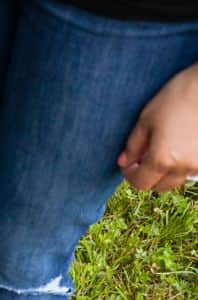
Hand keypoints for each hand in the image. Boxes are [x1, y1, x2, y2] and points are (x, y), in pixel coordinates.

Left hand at [118, 63, 197, 192]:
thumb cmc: (176, 98)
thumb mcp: (146, 120)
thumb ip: (133, 146)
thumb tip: (124, 162)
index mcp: (163, 160)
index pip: (141, 183)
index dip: (130, 175)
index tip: (128, 164)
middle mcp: (183, 167)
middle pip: (159, 186)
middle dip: (148, 176)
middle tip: (142, 158)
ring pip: (176, 180)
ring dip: (166, 173)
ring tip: (163, 151)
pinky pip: (192, 170)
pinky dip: (182, 165)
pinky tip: (179, 148)